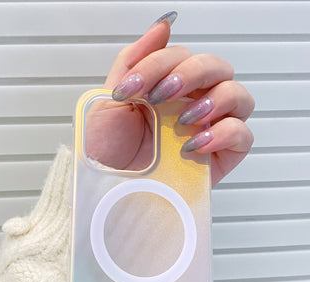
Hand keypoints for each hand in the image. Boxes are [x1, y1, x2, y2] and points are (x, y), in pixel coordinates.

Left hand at [85, 11, 254, 186]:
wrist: (108, 187)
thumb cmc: (106, 150)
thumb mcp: (108, 100)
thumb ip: (133, 60)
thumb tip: (162, 25)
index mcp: (167, 87)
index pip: (180, 57)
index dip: (158, 64)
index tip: (132, 87)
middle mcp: (191, 103)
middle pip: (216, 67)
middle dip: (191, 73)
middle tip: (163, 95)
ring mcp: (208, 128)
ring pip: (238, 95)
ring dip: (215, 98)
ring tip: (185, 119)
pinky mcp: (220, 155)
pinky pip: (243, 135)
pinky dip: (225, 133)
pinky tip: (196, 144)